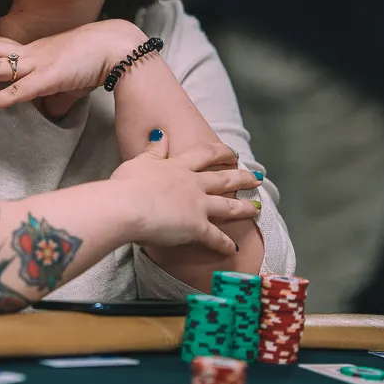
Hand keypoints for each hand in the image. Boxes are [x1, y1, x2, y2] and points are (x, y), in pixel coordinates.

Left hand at [0, 14, 144, 112]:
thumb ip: (55, 96)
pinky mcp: (46, 80)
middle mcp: (31, 54)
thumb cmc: (97, 60)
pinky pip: (16, 92)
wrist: (118, 47)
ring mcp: (37, 65)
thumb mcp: (70, 81)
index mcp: (35, 52)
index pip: (0, 43)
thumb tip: (50, 113)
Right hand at [110, 134, 260, 254]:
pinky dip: (224, 244)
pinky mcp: (197, 228)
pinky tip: (233, 249)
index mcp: (178, 167)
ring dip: (245, 208)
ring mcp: (197, 206)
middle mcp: (192, 184)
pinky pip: (215, 238)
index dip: (220, 152)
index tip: (232, 152)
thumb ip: (153, 151)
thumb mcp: (139, 161)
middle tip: (256, 177)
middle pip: (223, 178)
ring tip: (257, 208)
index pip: (204, 155)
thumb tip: (160, 134)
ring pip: (228, 206)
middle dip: (242, 177)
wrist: (126, 206)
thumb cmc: (126, 185)